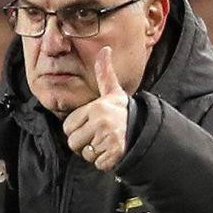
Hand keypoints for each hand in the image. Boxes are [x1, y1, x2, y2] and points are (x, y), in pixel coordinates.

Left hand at [62, 46, 128, 171]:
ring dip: (94, 153)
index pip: (68, 128)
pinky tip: (113, 151)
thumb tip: (105, 49)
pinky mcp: (115, 155)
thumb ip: (104, 72)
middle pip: (73, 143)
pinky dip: (104, 162)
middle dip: (84, 143)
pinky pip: (98, 164)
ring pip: (86, 155)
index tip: (92, 125)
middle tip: (99, 136)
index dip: (78, 129)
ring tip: (107, 142)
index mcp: (96, 108)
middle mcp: (101, 122)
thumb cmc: (123, 111)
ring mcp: (108, 139)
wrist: (145, 130)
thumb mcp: (112, 92)